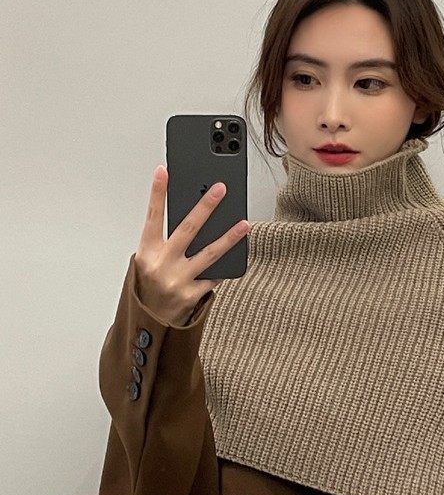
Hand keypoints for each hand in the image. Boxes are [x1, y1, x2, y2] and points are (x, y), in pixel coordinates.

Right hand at [133, 165, 249, 325]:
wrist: (150, 323)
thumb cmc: (150, 287)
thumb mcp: (149, 261)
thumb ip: (166, 242)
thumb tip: (197, 218)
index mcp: (147, 253)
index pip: (153, 217)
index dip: (158, 193)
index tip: (164, 171)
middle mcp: (162, 265)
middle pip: (188, 229)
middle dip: (205, 206)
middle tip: (220, 189)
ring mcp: (178, 281)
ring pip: (210, 254)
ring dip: (230, 237)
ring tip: (245, 224)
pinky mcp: (192, 295)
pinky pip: (215, 275)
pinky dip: (225, 266)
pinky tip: (238, 255)